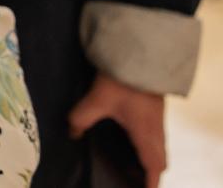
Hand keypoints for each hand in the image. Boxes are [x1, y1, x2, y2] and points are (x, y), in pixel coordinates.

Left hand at [68, 72, 166, 186]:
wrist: (139, 56)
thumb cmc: (122, 80)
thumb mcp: (96, 100)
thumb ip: (80, 119)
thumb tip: (72, 134)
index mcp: (146, 135)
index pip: (153, 168)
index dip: (149, 183)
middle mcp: (156, 132)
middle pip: (159, 162)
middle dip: (150, 174)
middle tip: (135, 180)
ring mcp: (157, 121)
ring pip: (159, 149)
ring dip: (149, 160)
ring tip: (131, 166)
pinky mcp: (154, 112)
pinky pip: (155, 137)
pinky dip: (148, 146)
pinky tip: (131, 140)